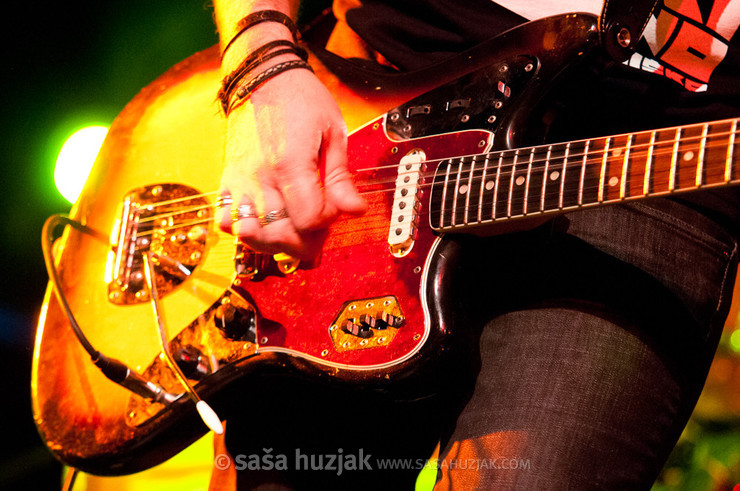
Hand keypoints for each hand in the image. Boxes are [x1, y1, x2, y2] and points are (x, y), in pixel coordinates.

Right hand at [216, 66, 365, 259]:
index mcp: (290, 163)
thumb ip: (340, 177)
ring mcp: (240, 181)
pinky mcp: (227, 181)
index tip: (334, 205)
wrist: (262, 77)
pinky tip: (264, 221)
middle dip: (305, 240)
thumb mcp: (333, 131)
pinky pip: (226, 221)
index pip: (309, 219)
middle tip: (318, 225)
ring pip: (251, 235)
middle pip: (280, 235)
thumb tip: (355, 209)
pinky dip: (244, 230)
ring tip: (291, 227)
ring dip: (275, 241)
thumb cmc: (300, 98)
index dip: (327, 220)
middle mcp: (260, 176)